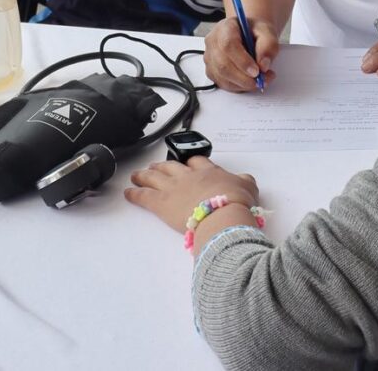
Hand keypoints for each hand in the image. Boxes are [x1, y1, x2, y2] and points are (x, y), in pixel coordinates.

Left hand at [125, 156, 258, 233]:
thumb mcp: (248, 188)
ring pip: (154, 177)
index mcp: (209, 171)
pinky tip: (128, 192)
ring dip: (145, 175)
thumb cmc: (236, 202)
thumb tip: (245, 179)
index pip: (196, 162)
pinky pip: (143, 196)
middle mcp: (188, 176)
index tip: (186, 163)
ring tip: (137, 175)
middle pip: (171, 166)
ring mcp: (173, 188)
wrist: (222, 215)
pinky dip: (134, 193)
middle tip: (155, 167)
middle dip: (162, 166)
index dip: (189, 162)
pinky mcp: (161, 203)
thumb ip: (245, 181)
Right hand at [204, 17, 278, 92]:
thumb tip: (263, 65)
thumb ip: (268, 45)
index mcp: (225, 27)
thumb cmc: (255, 31)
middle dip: (244, 77)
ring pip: (222, 77)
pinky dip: (239, 87)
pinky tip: (250, 81)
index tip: (257, 71)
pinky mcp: (212, 71)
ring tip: (261, 80)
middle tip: (262, 79)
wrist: (249, 33)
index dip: (242, 61)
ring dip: (244, 84)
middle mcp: (213, 42)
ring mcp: (210, 57)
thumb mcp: (267, 32)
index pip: (228, 45)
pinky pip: (223, 84)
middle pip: (223, 64)